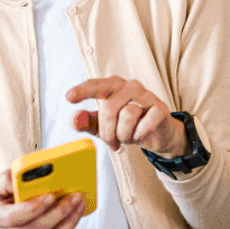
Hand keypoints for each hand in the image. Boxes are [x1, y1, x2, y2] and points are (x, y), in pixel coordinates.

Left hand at [66, 76, 187, 156]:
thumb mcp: (103, 125)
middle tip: (112, 143)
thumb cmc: (127, 125)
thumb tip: (74, 119)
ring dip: (124, 135)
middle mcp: (129, 87)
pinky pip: (145, 123)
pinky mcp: (160, 108)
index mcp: (112, 87)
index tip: (69, 97)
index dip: (82, 91)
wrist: (157, 133)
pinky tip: (141, 134)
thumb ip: (87, 121)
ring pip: (127, 116)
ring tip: (129, 137)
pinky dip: (139, 134)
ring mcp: (146, 95)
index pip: (96, 85)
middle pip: (109, 108)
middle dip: (107, 132)